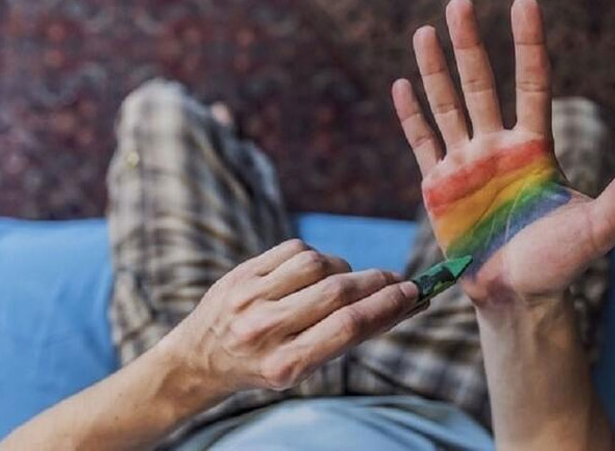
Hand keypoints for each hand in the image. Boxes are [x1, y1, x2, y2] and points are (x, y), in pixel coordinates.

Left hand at [167, 239, 419, 394]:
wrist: (200, 357)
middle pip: (338, 293)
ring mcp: (248, 298)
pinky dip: (316, 257)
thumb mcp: (304, 365)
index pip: (348, 327)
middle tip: (399, 281)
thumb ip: (348, 335)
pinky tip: (316, 272)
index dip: (388, 306)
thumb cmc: (264, 364)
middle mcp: (263, 330)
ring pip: (318, 264)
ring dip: (344, 269)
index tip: (414, 294)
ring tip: (344, 282)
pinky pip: (295, 249)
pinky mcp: (240, 272)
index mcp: (284, 365)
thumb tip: (404, 304)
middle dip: (378, 283)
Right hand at [392, 0, 614, 307]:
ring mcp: (465, 164)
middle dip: (469, 45)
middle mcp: (497, 147)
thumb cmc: (560, 262)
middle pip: (481, 85)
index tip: (524, 4)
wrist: (516, 296)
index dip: (528, 44)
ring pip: (446, 106)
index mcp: (534, 147)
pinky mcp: (437, 185)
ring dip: (434, 69)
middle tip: (460, 2)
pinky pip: (421, 141)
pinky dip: (410, 114)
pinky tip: (401, 84)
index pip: (530, 84)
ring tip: (424, 30)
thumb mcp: (602, 223)